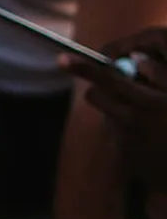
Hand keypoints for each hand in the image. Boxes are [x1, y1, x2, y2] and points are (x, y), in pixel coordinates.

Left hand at [63, 28, 166, 193]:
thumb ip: (159, 76)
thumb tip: (135, 59)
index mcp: (149, 105)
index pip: (109, 81)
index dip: (85, 68)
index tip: (62, 59)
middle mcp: (132, 124)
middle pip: (95, 96)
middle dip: (102, 89)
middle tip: (122, 89)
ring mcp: (127, 144)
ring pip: (107, 115)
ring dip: (120, 113)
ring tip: (150, 122)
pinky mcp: (126, 160)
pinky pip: (119, 137)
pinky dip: (129, 134)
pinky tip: (151, 141)